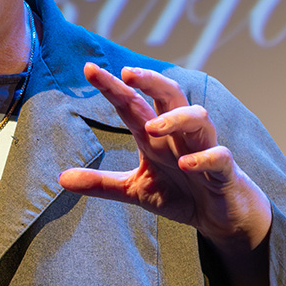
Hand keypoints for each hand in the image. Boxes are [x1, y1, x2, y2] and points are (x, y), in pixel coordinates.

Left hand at [59, 64, 271, 285]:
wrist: (220, 217)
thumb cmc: (179, 193)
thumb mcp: (134, 189)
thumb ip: (101, 184)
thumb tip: (62, 178)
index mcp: (155, 136)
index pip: (132, 104)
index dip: (112, 86)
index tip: (89, 68)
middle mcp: (179, 135)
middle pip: (170, 95)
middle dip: (151, 81)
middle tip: (127, 73)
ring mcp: (204, 148)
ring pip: (199, 117)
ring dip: (175, 118)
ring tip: (150, 129)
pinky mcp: (224, 170)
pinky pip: (219, 156)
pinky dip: (203, 157)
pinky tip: (186, 164)